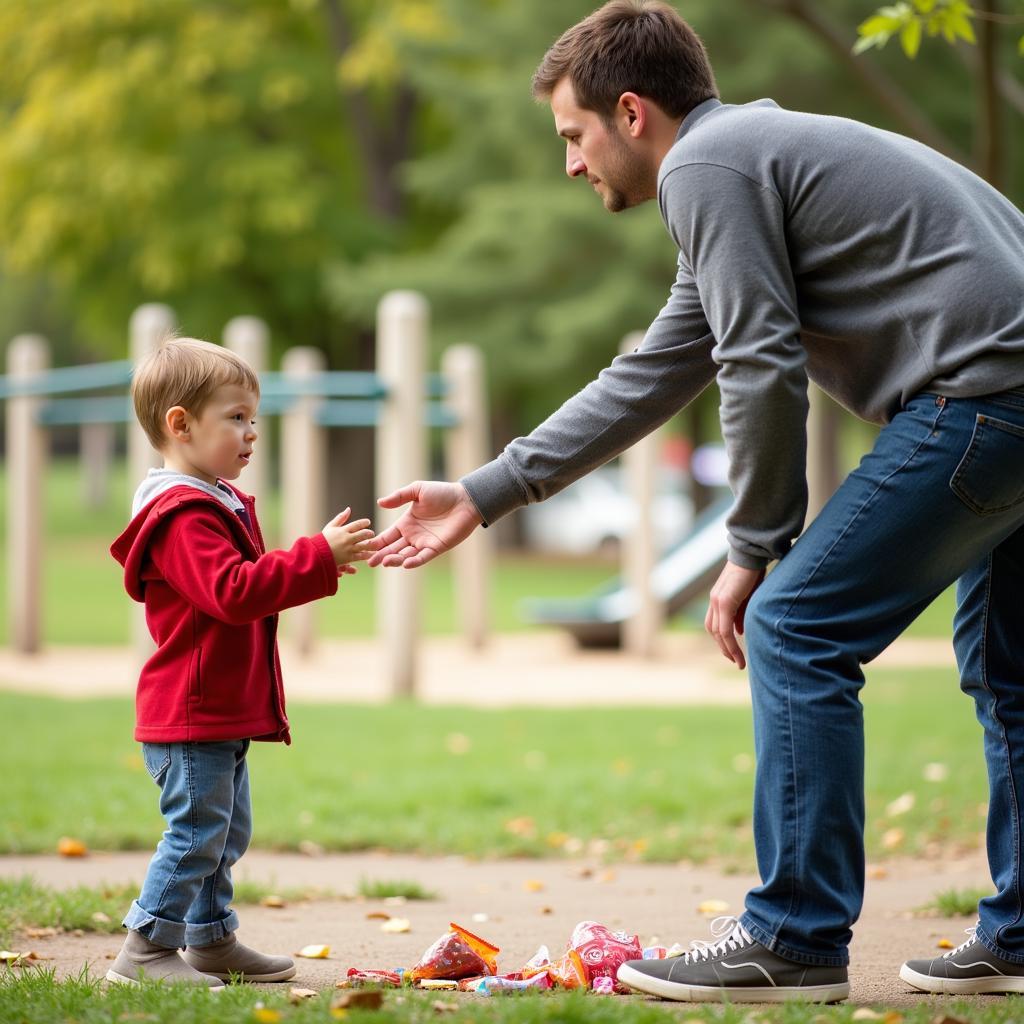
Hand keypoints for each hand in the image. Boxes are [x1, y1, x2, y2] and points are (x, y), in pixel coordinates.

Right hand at [322, 508, 374, 567]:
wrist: (316, 555)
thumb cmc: (323, 540)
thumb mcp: (330, 527)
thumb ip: (340, 518)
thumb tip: (349, 509)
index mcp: (342, 530)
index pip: (357, 524)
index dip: (364, 522)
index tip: (367, 522)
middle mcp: (347, 539)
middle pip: (363, 534)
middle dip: (369, 533)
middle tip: (371, 533)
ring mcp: (348, 549)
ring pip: (364, 545)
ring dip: (371, 543)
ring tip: (375, 543)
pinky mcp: (349, 558)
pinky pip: (361, 556)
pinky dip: (368, 554)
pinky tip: (373, 553)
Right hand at [367, 481, 482, 568]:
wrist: (465, 500)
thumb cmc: (442, 493)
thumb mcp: (417, 490)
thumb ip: (399, 497)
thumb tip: (379, 502)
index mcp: (406, 523)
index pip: (387, 536)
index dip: (376, 543)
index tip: (364, 547)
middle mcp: (413, 535)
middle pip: (393, 549)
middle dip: (381, 556)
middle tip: (369, 562)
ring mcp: (424, 543)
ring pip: (406, 555)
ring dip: (395, 560)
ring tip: (385, 562)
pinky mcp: (437, 548)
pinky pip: (423, 557)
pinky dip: (414, 561)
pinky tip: (405, 563)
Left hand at [705, 561, 764, 669]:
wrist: (751, 553)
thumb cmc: (753, 572)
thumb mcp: (748, 596)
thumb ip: (741, 613)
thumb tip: (739, 632)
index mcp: (718, 598)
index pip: (715, 623)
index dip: (722, 639)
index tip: (732, 652)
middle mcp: (714, 600)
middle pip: (714, 630)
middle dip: (723, 647)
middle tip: (735, 661)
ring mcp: (717, 601)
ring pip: (718, 632)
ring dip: (728, 649)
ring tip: (739, 662)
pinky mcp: (724, 601)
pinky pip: (725, 629)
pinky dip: (730, 643)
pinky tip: (738, 653)